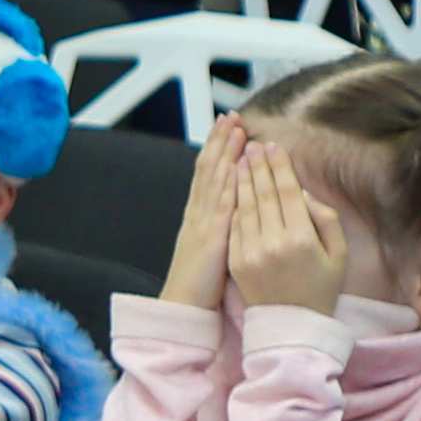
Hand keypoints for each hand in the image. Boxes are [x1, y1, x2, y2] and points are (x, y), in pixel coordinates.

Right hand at [163, 124, 238, 318]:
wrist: (183, 306)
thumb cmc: (202, 285)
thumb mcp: (214, 249)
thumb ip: (223, 227)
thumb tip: (238, 211)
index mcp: (200, 216)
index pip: (209, 174)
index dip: (217, 149)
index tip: (228, 128)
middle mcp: (198, 212)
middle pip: (208, 167)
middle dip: (220, 140)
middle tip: (230, 115)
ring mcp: (203, 221)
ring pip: (214, 177)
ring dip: (224, 150)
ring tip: (234, 127)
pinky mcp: (212, 234)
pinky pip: (222, 200)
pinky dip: (228, 179)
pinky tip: (237, 163)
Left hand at [222, 134, 348, 316]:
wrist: (293, 326)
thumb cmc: (321, 287)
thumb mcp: (338, 254)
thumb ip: (325, 219)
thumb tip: (303, 191)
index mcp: (303, 239)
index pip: (288, 192)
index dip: (280, 166)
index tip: (273, 145)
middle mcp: (274, 242)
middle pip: (264, 194)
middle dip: (258, 165)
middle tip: (253, 143)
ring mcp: (251, 251)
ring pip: (245, 205)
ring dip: (242, 178)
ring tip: (240, 157)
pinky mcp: (235, 260)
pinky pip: (234, 224)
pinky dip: (233, 202)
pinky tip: (233, 186)